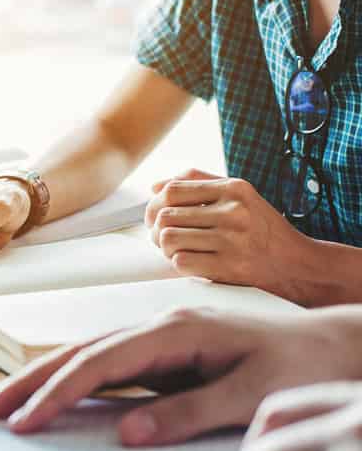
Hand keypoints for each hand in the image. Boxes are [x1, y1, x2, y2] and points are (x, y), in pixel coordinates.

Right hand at [0, 306, 361, 446]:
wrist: (336, 341)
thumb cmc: (300, 365)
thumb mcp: (251, 395)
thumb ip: (188, 412)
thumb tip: (127, 432)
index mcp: (174, 331)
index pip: (99, 363)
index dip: (57, 393)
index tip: (25, 422)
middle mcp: (157, 327)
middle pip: (78, 351)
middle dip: (28, 380)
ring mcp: (158, 336)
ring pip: (86, 353)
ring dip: (42, 377)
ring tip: (3, 400)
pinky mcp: (164, 350)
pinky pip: (106, 363)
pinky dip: (72, 379)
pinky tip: (54, 393)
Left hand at [145, 168, 312, 300]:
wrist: (295, 262)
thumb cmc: (261, 228)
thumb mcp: (239, 195)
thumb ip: (199, 184)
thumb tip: (155, 186)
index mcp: (233, 188)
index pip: (173, 190)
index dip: (154, 204)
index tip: (154, 217)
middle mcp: (233, 211)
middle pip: (166, 216)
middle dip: (156, 229)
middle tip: (161, 238)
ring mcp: (231, 240)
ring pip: (168, 239)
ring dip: (165, 248)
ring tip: (176, 249)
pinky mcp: (229, 266)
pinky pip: (181, 262)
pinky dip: (179, 263)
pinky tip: (191, 262)